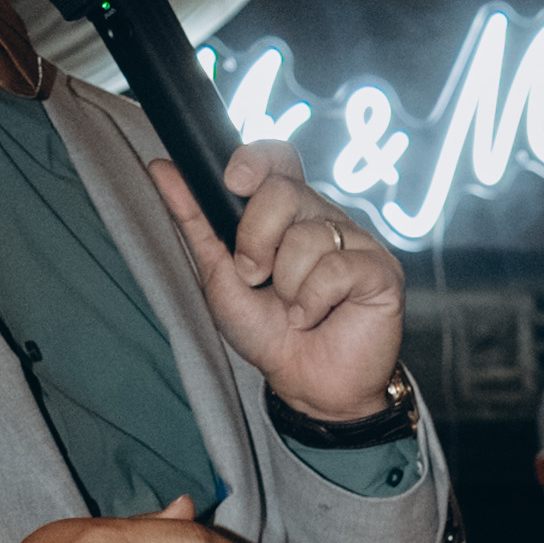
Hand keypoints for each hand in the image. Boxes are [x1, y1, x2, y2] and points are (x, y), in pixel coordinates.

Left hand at [146, 142, 404, 417]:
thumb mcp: (219, 276)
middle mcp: (324, 218)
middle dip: (256, 241)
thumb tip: (162, 169)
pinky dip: (312, 302)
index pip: (278, 157)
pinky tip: (314, 317)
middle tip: (257, 278)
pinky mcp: (381, 271)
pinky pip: (336, 268)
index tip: (233, 183)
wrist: (305, 385)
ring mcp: (357, 242)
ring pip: (307, 236)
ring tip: (293, 308)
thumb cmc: (268, 332)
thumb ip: (194, 221)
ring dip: (287, 285)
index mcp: (289, 212)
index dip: (256, 160)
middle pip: (283, 192)